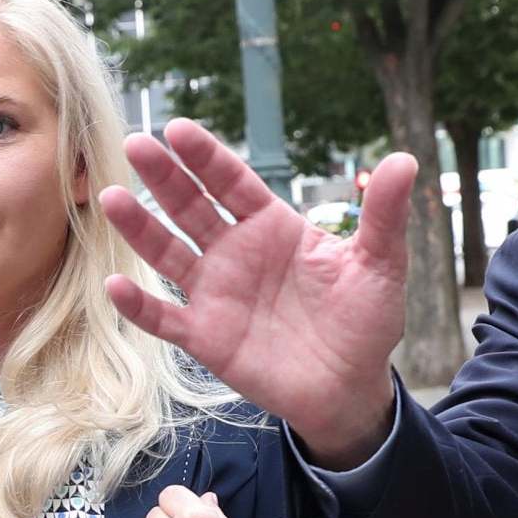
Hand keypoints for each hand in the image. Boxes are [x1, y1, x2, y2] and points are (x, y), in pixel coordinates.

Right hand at [103, 121, 417, 465]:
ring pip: (168, 254)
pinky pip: (165, 318)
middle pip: (191, 207)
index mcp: (272, 226)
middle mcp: (235, 252)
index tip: (178, 129)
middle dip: (163, 177)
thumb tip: (406, 160)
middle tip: (136, 145)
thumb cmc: (365, 320)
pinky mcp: (206, 338)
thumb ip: (385, 214)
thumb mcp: (380, 264)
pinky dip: (140, 305)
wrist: (351, 387)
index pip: (232, 182)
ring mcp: (216, 294)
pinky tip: (115, 285)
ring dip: (139, 228)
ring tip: (111, 198)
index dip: (206, 157)